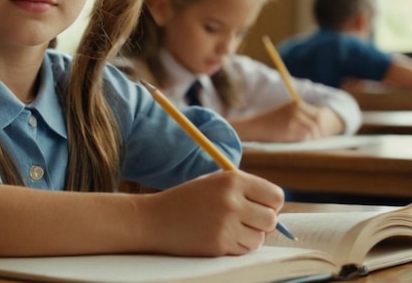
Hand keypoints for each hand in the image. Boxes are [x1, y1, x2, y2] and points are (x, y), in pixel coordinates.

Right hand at [141, 170, 283, 255]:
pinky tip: (219, 236)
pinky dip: (237, 246)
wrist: (155, 219)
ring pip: (260, 238)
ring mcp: (226, 224)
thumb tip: (276, 208)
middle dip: (262, 222)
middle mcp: (232, 200)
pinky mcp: (220, 244)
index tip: (261, 207)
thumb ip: (244, 190)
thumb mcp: (214, 183)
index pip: (276, 196)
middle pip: (272, 219)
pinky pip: (245, 250)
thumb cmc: (187, 200)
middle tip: (246, 220)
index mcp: (232, 180)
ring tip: (229, 228)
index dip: (271, 204)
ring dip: (249, 236)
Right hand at [231, 100, 342, 141]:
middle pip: (319, 123)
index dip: (323, 125)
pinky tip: (301, 144)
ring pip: (314, 131)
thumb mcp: (285, 114)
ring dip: (313, 138)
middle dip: (320, 132)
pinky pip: (306, 137)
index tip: (324, 133)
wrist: (254, 127)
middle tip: (320, 140)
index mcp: (297, 104)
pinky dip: (306, 142)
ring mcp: (295, 119)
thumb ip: (300, 117)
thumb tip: (320, 128)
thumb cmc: (270, 123)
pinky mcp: (292, 130)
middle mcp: (297, 109)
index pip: (319, 115)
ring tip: (311, 144)